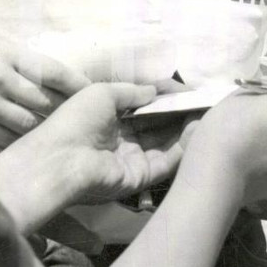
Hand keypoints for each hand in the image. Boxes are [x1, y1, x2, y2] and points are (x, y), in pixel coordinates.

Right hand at [0, 41, 90, 154]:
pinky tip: (30, 150)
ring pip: (31, 127)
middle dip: (67, 115)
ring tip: (60, 140)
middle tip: (85, 124)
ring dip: (46, 134)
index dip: (78, 86)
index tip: (95, 95)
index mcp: (2, 53)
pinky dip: (22, 147)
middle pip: (47, 102)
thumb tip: (59, 82)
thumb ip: (17, 63)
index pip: (53, 71)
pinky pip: (8, 143)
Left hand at [0, 83, 184, 227]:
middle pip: (158, 126)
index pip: (145, 109)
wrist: (61, 159)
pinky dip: (184, 146)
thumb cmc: (77, 120)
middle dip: (179, 113)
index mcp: (111, 120)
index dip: (164, 99)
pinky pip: (167, 161)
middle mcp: (124, 140)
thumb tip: (155, 90)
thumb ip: (132, 92)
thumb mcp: (102, 94)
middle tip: (202, 101)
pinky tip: (197, 129)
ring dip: (185, 128)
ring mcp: (134, 160)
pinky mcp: (141, 177)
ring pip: (167, 143)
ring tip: (205, 112)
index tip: (185, 90)